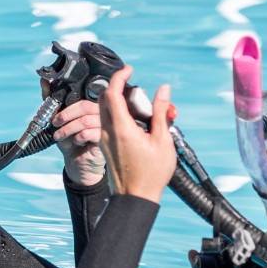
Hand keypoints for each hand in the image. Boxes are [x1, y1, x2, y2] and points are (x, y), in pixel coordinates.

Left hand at [52, 99, 105, 186]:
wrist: (77, 162)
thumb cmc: (70, 140)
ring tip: (60, 136)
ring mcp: (105, 125)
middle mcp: (101, 112)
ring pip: (86, 120)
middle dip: (66, 115)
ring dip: (68, 129)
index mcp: (91, 104)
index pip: (83, 94)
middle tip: (55, 123)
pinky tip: (76, 141)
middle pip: (85, 106)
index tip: (55, 111)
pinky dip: (79, 137)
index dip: (68, 101)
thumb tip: (44, 82)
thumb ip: (52, 101)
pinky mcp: (105, 138)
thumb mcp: (58, 120)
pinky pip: (91, 133)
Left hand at [99, 66, 175, 203]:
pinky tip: (133, 120)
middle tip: (134, 86)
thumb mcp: (162, 140)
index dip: (119, 76)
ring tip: (137, 105)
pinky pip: (105, 122)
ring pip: (103, 110)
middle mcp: (108, 132)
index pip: (112, 93)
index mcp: (121, 128)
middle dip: (116, 86)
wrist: (135, 198)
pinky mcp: (105, 146)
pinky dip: (115, 113)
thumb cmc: (151, 174)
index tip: (129, 69)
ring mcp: (104, 139)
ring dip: (116, 100)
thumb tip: (163, 90)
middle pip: (104, 99)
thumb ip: (160, 112)